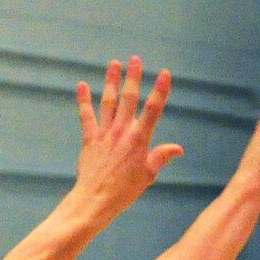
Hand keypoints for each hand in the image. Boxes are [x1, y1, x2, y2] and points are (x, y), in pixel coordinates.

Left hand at [71, 56, 183, 219]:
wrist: (95, 200)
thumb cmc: (125, 191)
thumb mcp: (148, 175)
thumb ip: (161, 157)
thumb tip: (178, 149)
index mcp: (139, 140)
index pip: (153, 110)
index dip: (160, 90)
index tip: (165, 74)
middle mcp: (121, 132)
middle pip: (129, 99)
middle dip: (133, 77)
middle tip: (135, 59)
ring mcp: (104, 134)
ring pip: (108, 102)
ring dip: (111, 81)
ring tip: (114, 63)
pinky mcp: (89, 139)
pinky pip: (86, 116)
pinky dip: (83, 100)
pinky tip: (81, 85)